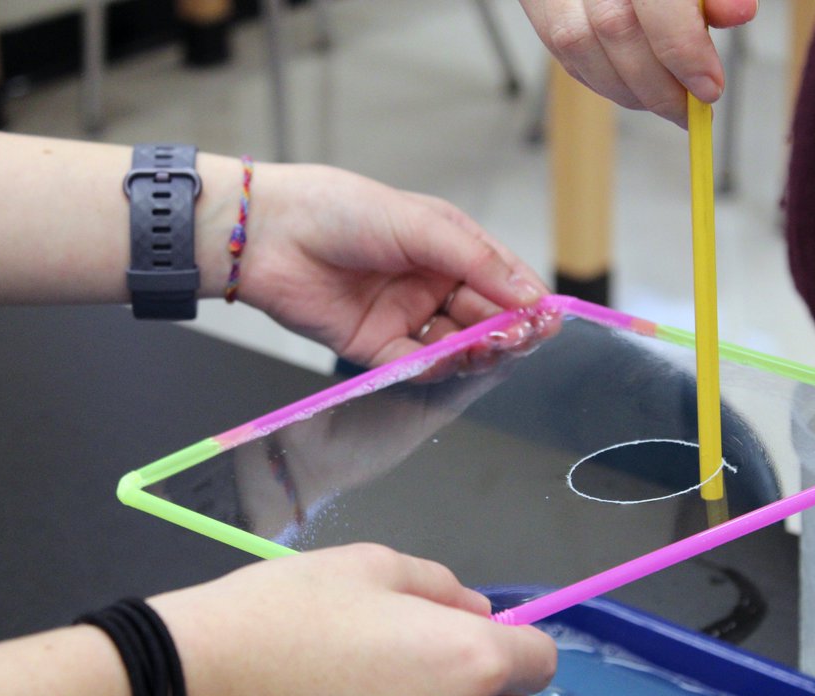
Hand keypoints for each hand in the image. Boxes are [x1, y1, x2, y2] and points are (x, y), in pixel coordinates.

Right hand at [150, 544, 557, 695]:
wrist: (194, 688)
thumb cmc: (284, 611)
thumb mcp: (371, 566)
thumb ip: (443, 588)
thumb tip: (480, 613)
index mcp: (469, 662)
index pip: (541, 663)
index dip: (515, 644)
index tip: (476, 637)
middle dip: (486, 689)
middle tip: (420, 666)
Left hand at [231, 163, 548, 366]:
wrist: (267, 234)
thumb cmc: (339, 210)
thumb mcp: (421, 225)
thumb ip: (477, 261)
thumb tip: (530, 295)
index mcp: (446, 248)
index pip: (501, 279)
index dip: (526, 301)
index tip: (547, 318)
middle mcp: (430, 284)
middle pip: (484, 318)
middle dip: (505, 330)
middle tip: (520, 337)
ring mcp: (404, 318)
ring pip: (455, 347)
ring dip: (475, 351)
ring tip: (486, 347)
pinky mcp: (375, 348)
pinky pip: (416, 365)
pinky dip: (435, 366)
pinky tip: (448, 357)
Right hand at [519, 0, 757, 125]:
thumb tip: (739, 13)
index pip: (656, 3)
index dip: (683, 51)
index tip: (709, 88)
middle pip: (615, 30)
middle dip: (657, 84)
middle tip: (689, 108)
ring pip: (581, 48)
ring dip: (628, 90)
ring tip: (664, 100)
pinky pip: (562, 51)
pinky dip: (601, 79)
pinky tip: (632, 85)